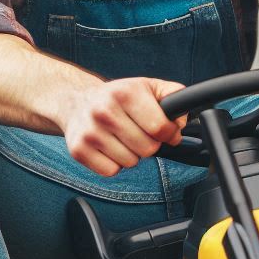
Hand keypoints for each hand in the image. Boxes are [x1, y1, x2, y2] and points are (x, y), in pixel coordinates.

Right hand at [62, 77, 187, 176]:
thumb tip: (182, 118)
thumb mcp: (147, 87)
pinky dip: (115, 164)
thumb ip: (172, 95)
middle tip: (140, 132)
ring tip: (122, 138)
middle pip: (148, 149)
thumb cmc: (117, 97)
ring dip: (132, 154)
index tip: (165, 131)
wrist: (76, 103)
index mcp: (125, 93)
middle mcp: (105, 111)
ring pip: (131, 162)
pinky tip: (110, 148)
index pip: (160, 128)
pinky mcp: (79, 150)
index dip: (169, 133)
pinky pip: (111, 171)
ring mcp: (90, 132)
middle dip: (150, 144)